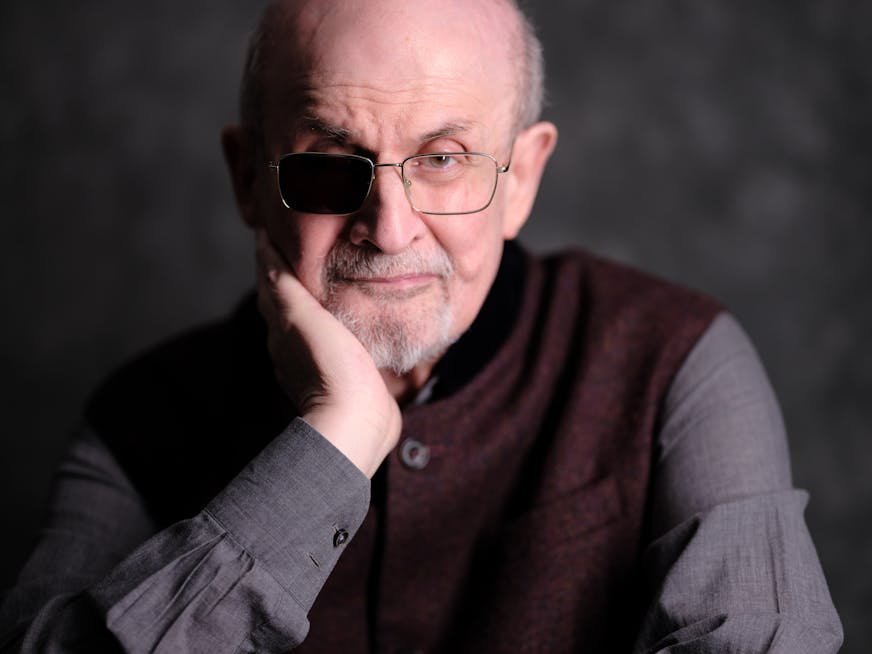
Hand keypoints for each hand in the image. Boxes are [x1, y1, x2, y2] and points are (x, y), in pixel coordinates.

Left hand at [255, 230, 401, 477]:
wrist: (357, 423)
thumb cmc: (332, 369)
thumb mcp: (303, 319)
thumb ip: (285, 286)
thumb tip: (263, 249)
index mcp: (281, 327)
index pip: (270, 282)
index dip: (269, 256)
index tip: (273, 229)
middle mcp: (291, 345)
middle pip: (283, 301)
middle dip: (286, 274)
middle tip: (297, 245)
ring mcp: (314, 363)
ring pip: (304, 322)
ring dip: (308, 299)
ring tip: (322, 276)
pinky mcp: (341, 376)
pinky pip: (329, 339)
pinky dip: (329, 321)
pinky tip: (344, 319)